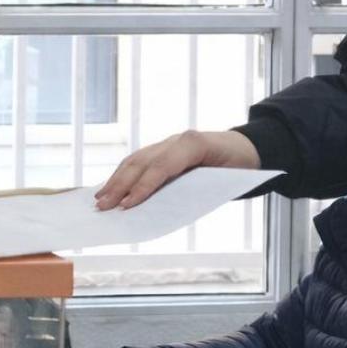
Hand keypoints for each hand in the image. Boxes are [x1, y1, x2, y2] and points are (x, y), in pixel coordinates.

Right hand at [94, 130, 259, 210]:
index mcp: (194, 144)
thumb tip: (164, 208)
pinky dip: (122, 174)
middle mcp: (176, 140)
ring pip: (135, 160)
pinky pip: (138, 160)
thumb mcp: (225, 180)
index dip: (143, 187)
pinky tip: (110, 186)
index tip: (127, 206)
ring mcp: (167, 142)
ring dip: (115, 180)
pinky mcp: (162, 148)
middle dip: (120, 185)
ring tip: (99, 198)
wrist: (247, 148)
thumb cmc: (239, 168)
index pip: (162, 167)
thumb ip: (196, 191)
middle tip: (103, 206)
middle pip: (141, 162)